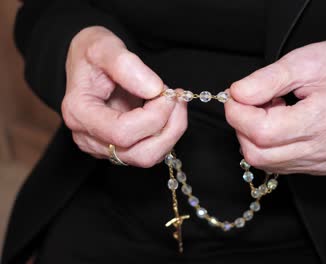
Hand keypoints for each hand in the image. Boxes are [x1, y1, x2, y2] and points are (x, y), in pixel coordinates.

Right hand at [62, 26, 186, 167]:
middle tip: (175, 97)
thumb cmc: (92, 53)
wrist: (89, 62)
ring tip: (175, 102)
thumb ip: (125, 64)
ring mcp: (104, 147)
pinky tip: (168, 110)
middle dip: (169, 127)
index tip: (165, 90)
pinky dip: (167, 133)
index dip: (153, 116)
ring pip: (148, 158)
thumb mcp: (103, 45)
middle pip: (140, 154)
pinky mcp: (120, 148)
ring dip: (172, 131)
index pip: (122, 132)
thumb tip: (153, 89)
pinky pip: (151, 151)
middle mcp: (89, 138)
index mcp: (79, 114)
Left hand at [225, 36, 325, 174]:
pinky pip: (277, 163)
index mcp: (325, 118)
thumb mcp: (300, 61)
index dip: (238, 114)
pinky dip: (268, 144)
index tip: (235, 95)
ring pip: (264, 161)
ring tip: (273, 108)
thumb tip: (235, 96)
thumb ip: (264, 81)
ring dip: (255, 135)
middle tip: (253, 100)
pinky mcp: (320, 165)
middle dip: (243, 126)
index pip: (263, 132)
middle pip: (259, 153)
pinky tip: (281, 122)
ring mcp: (323, 160)